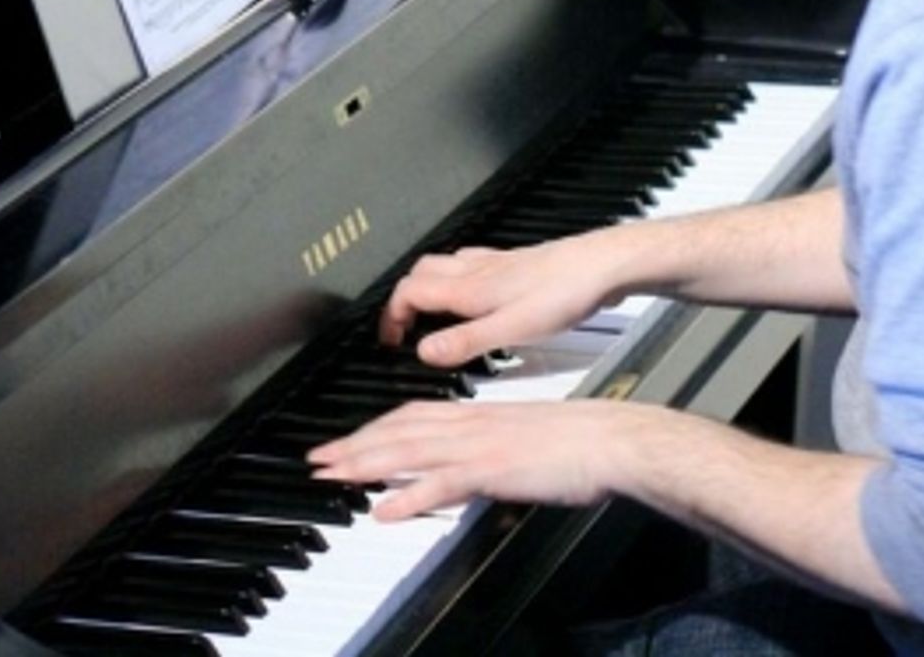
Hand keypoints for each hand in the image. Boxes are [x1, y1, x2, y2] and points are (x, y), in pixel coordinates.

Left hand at [310, 395, 650, 519]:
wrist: (606, 439)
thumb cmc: (573, 442)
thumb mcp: (519, 438)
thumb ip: (487, 449)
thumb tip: (464, 469)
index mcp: (475, 414)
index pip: (410, 416)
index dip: (372, 427)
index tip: (344, 440)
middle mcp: (469, 423)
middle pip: (397, 430)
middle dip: (354, 444)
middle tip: (318, 458)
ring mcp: (478, 444)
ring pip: (408, 450)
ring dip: (365, 463)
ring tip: (333, 475)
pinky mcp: (492, 469)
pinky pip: (441, 483)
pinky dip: (409, 496)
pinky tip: (384, 510)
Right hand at [379, 233, 633, 367]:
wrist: (600, 266)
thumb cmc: (563, 294)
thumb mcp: (512, 329)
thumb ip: (465, 341)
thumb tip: (425, 351)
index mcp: (469, 288)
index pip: (410, 290)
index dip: (391, 315)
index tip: (390, 340)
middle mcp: (476, 271)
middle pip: (420, 272)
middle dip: (404, 298)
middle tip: (404, 328)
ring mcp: (495, 264)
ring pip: (444, 266)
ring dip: (428, 286)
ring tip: (430, 314)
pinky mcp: (514, 264)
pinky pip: (469, 265)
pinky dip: (457, 279)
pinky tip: (475, 296)